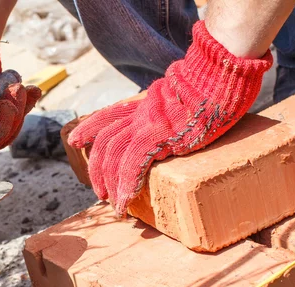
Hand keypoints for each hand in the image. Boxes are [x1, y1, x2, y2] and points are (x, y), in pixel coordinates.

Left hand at [68, 21, 271, 214]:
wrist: (218, 73)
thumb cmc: (211, 84)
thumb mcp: (182, 93)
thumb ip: (169, 105)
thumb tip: (176, 112)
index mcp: (144, 105)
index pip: (107, 116)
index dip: (88, 129)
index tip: (75, 141)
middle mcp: (140, 115)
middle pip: (105, 142)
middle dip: (97, 169)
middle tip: (100, 191)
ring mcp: (147, 125)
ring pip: (113, 156)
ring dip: (110, 183)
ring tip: (114, 204)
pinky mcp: (159, 137)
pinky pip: (133, 165)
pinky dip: (126, 185)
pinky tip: (125, 201)